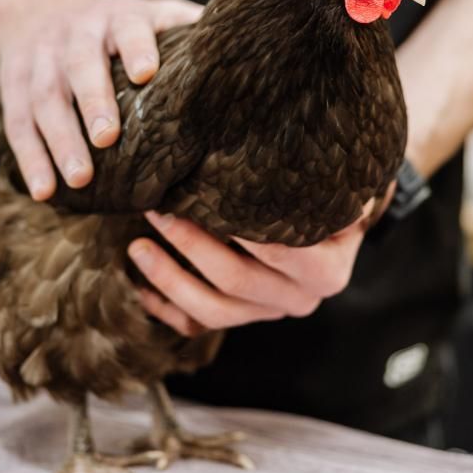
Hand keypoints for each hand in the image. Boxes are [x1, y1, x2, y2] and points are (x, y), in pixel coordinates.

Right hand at [0, 0, 201, 199]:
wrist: (35, 8)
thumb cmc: (116, 26)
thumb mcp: (151, 14)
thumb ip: (187, 30)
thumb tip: (248, 47)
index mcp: (118, 16)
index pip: (128, 28)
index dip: (137, 47)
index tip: (145, 73)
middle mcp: (76, 34)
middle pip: (80, 65)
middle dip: (93, 100)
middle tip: (108, 138)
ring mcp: (41, 60)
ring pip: (45, 99)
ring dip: (60, 140)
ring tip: (80, 179)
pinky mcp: (13, 86)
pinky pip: (18, 124)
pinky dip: (30, 159)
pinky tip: (44, 191)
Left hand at [129, 185, 394, 335]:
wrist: (334, 227)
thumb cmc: (328, 195)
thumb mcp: (335, 186)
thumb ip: (316, 175)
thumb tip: (293, 147)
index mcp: (327, 271)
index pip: (280, 252)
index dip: (240, 229)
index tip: (204, 197)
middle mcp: (301, 299)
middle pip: (237, 280)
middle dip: (191, 245)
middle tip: (157, 210)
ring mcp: (269, 313)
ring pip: (213, 311)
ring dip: (170, 280)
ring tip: (137, 247)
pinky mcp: (244, 318)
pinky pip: (198, 325)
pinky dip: (167, 309)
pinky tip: (139, 288)